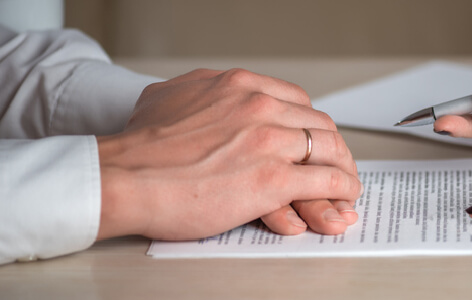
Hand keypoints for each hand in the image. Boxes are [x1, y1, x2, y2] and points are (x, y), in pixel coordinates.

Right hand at [96, 68, 362, 239]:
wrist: (122, 177)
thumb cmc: (140, 148)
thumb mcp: (170, 97)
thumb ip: (199, 94)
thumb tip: (205, 98)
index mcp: (240, 86)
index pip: (296, 100)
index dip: (309, 125)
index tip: (311, 140)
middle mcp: (260, 106)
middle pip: (318, 123)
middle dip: (332, 147)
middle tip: (335, 165)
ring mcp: (269, 141)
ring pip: (329, 149)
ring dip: (344, 168)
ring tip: (346, 185)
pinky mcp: (273, 179)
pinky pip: (326, 180)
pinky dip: (342, 188)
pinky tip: (343, 197)